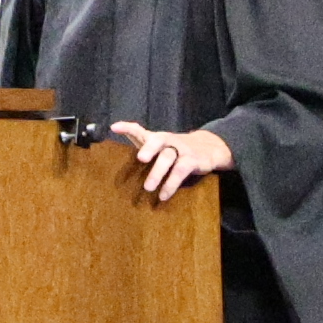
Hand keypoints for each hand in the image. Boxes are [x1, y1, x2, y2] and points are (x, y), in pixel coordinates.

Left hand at [109, 121, 233, 201]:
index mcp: (157, 138)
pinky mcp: (192, 161)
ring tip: (148, 188)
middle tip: (140, 158)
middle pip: (158, 140)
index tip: (114, 128)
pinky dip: (171, 184)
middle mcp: (168, 141)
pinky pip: (180, 172)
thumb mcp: (159, 144)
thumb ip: (140, 140)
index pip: (140, 130)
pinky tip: (163, 195)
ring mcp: (181, 150)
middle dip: (149, 148)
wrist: (209, 147)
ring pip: (169, 157)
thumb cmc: (175, 148)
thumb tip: (117, 135)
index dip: (127, 128)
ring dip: (158, 172)